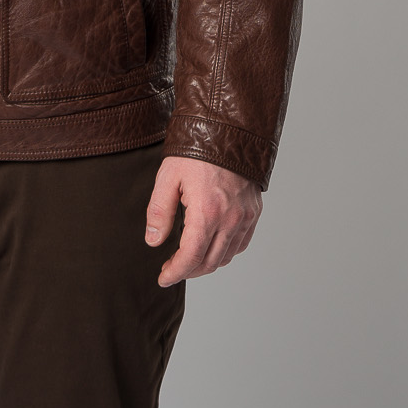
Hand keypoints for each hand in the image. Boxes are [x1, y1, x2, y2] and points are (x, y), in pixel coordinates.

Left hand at [145, 155, 261, 286]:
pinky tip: (211, 247)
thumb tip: (153, 241)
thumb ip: (159, 212)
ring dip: (206, 264)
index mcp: (207, 212)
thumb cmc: (195, 151)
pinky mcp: (253, 211)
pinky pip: (241, 244)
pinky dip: (225, 252)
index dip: (176, 272)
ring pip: (226, 257)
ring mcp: (245, 216)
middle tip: (171, 269)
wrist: (228, 130)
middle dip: (188, 271)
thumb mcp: (168, 177)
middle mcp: (230, 219)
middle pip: (209, 262)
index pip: (191, 257)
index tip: (163, 278)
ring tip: (188, 259)